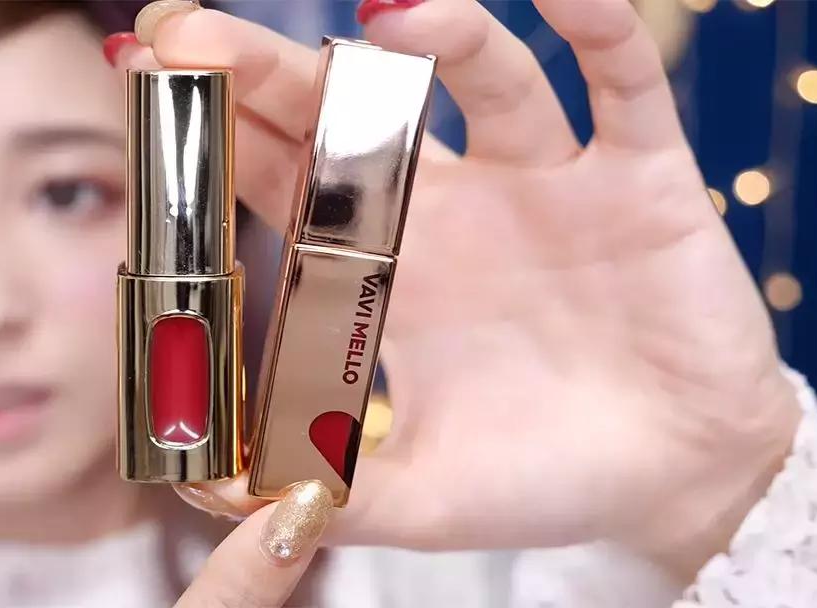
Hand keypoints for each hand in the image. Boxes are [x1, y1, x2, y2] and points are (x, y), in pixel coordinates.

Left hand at [116, 0, 801, 582]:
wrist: (674, 480)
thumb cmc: (544, 478)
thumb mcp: (422, 495)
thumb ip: (328, 490)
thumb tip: (217, 495)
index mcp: (391, 267)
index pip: (288, 174)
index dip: (217, 127)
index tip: (142, 76)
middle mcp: (458, 205)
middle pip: (358, 109)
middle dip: (275, 68)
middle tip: (192, 30)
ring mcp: (547, 181)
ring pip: (490, 76)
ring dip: (439, 37)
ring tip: (379, 19)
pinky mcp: (642, 178)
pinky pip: (625, 85)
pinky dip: (600, 34)